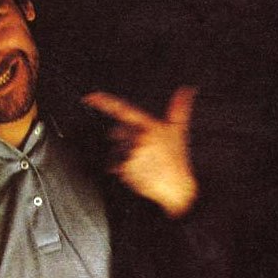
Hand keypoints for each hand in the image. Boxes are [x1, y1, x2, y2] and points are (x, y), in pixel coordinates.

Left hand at [82, 86, 198, 217]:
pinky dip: (121, 169)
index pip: (123, 110)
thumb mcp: (179, 131)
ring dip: (124, 156)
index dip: (104, 102)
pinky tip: (137, 172)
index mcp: (150, 126)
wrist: (176, 188)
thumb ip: (180, 107)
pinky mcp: (125, 168)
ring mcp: (131, 153)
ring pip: (115, 150)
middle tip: (142, 151)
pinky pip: (113, 166)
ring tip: (143, 164)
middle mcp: (139, 137)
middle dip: (124, 139)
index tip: (89, 97)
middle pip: (117, 133)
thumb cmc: (176, 158)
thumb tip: (187, 89)